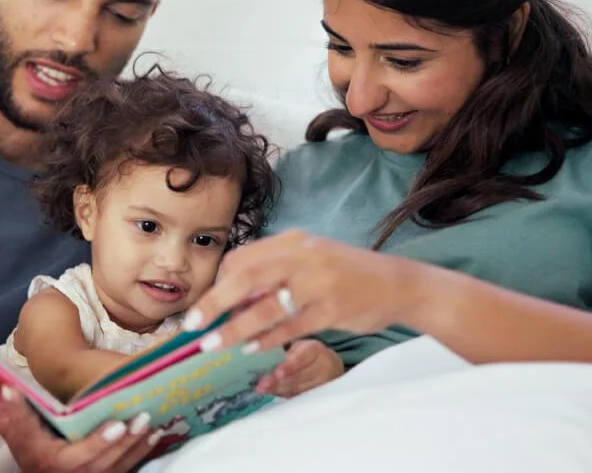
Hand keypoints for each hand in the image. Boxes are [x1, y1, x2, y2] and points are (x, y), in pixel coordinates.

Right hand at [0, 363, 160, 471]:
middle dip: (100, 443)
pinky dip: (141, 451)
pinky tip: (156, 432)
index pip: (17, 429)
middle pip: (78, 460)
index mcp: (30, 451)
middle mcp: (54, 471)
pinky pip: (126, 469)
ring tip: (145, 422)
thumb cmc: (32, 446)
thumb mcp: (13, 426)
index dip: (15, 410)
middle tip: (120, 423)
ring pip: (108, 468)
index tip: (20, 392)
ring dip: (129, 446)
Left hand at [186, 229, 429, 352]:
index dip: (219, 281)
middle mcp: (303, 257)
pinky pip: (290, 326)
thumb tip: (234, 298)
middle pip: (246, 276)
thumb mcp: (311, 260)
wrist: (399, 283)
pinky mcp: (332, 309)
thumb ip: (275, 272)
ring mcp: (318, 283)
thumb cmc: (347, 274)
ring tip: (212, 345)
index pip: (244, 258)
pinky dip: (267, 339)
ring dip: (235, 327)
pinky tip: (250, 349)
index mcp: (294, 242)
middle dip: (214, 301)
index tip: (203, 303)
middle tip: (192, 324)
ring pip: (266, 306)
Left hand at [255, 339, 343, 397]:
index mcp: (315, 350)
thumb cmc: (309, 352)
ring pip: (298, 388)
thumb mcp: (300, 345)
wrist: (330, 365)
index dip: (290, 366)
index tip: (277, 372)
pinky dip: (283, 394)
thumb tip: (261, 352)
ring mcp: (321, 383)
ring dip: (279, 389)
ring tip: (263, 389)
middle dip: (278, 381)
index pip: (302, 359)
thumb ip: (286, 351)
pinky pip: (298, 395)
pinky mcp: (317, 395)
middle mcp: (321, 368)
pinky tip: (271, 392)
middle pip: (299, 376)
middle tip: (262, 384)